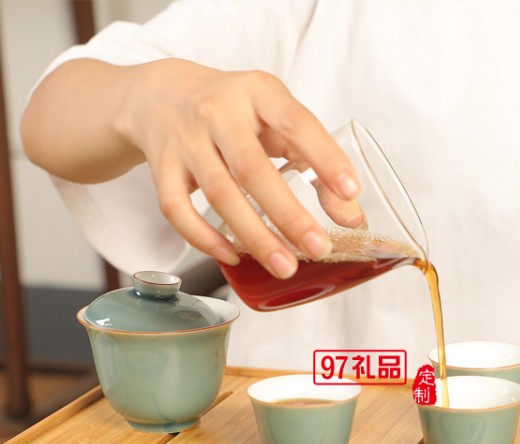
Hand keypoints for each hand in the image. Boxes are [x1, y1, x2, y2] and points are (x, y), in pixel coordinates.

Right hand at [122, 60, 360, 276]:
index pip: (296, 123)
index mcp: (258, 92)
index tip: (350, 191)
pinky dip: (204, 238)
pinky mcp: (161, 166)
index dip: (325, 158)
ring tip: (284, 266)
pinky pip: (177, 209)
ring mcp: (185, 139)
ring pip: (219, 194)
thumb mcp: (277, 122)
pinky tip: (232, 257)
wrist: (163, 96)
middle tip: (318, 248)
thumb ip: (315, 162)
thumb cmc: (235, 113)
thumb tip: (350, 218)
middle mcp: (218, 111)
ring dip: (254, 236)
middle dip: (289, 215)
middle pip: (253, 169)